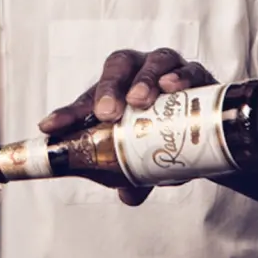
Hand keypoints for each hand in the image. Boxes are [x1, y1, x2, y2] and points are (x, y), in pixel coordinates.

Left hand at [39, 48, 215, 204]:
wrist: (206, 128)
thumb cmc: (162, 131)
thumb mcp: (141, 153)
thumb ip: (133, 173)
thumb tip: (128, 195)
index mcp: (116, 90)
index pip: (88, 98)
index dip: (69, 113)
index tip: (51, 127)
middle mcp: (139, 72)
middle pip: (119, 66)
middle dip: (109, 88)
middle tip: (107, 114)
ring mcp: (169, 70)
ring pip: (155, 61)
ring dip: (145, 79)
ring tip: (140, 101)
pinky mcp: (200, 76)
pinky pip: (191, 69)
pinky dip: (181, 76)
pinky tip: (172, 86)